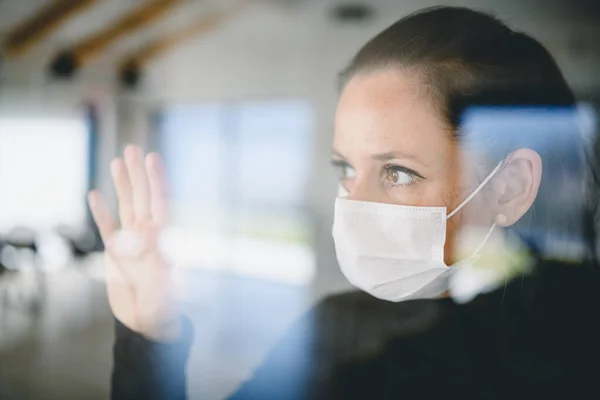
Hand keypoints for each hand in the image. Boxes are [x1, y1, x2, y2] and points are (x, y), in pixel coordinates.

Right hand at [88, 145, 178, 340]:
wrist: (147, 324)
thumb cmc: (163, 310)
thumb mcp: (165, 292)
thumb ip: (162, 269)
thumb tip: (156, 245)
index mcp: (164, 241)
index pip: (161, 203)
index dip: (157, 180)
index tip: (153, 158)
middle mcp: (149, 237)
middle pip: (143, 198)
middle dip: (138, 174)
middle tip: (134, 148)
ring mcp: (132, 243)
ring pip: (126, 206)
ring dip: (122, 184)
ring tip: (118, 160)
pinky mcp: (116, 254)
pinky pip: (107, 227)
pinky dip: (101, 211)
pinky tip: (95, 193)